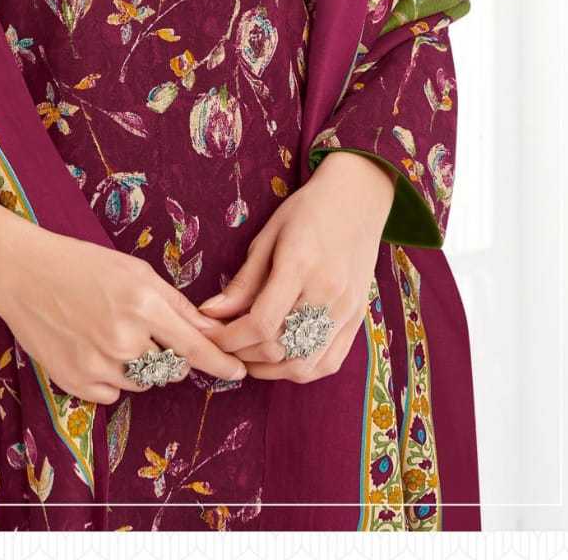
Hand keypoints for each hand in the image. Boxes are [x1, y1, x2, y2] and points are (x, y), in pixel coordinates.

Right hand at [0, 199, 248, 404]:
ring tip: (106, 331)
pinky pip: (112, 394)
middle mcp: (124, 338)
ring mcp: (99, 363)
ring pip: (141, 381)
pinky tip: (89, 347)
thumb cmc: (79, 263)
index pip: (196, 347)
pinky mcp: (76, 382)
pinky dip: (109, 378)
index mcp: (143, 303)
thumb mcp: (133, 270)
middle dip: (166, 354)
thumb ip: (173, 304)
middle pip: (170, 367)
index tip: (239, 373)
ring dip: (137, 365)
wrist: (21, 271)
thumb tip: (208, 332)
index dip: (221, 364)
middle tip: (137, 327)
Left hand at [195, 151, 394, 383]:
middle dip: (243, 354)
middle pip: (280, 348)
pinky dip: (300, 369)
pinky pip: (329, 363)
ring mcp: (346, 310)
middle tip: (223, 344)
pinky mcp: (358, 319)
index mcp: (300, 265)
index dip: (229, 339)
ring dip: (270, 369)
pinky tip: (280, 357)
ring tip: (247, 354)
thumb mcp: (267, 236)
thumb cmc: (307, 210)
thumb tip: (211, 315)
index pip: (260, 323)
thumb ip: (243, 281)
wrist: (358, 198)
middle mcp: (327, 293)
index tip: (209, 336)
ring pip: (304, 365)